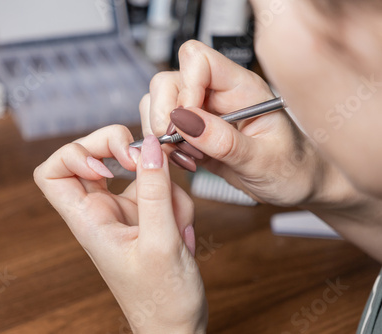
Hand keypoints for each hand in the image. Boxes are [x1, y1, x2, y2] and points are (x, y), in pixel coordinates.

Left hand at [34, 125, 206, 332]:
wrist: (177, 327)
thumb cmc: (161, 301)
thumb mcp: (161, 243)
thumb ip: (155, 190)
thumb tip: (150, 145)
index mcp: (87, 220)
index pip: (52, 174)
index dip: (72, 156)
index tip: (106, 166)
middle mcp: (100, 211)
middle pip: (94, 155)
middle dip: (123, 149)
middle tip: (149, 157)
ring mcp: (124, 210)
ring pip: (140, 169)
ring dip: (165, 188)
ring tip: (178, 225)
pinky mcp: (147, 213)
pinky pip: (161, 187)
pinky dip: (177, 202)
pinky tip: (183, 232)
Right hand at [141, 40, 325, 206]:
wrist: (296, 185)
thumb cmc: (293, 168)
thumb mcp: (264, 160)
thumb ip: (224, 141)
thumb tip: (183, 120)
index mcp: (243, 88)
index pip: (199, 60)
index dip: (185, 86)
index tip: (186, 120)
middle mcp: (218, 94)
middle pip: (169, 80)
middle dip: (164, 113)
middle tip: (178, 143)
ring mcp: (203, 113)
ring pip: (159, 103)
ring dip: (163, 133)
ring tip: (189, 157)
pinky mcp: (193, 133)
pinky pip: (163, 128)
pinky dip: (165, 147)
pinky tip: (189, 162)